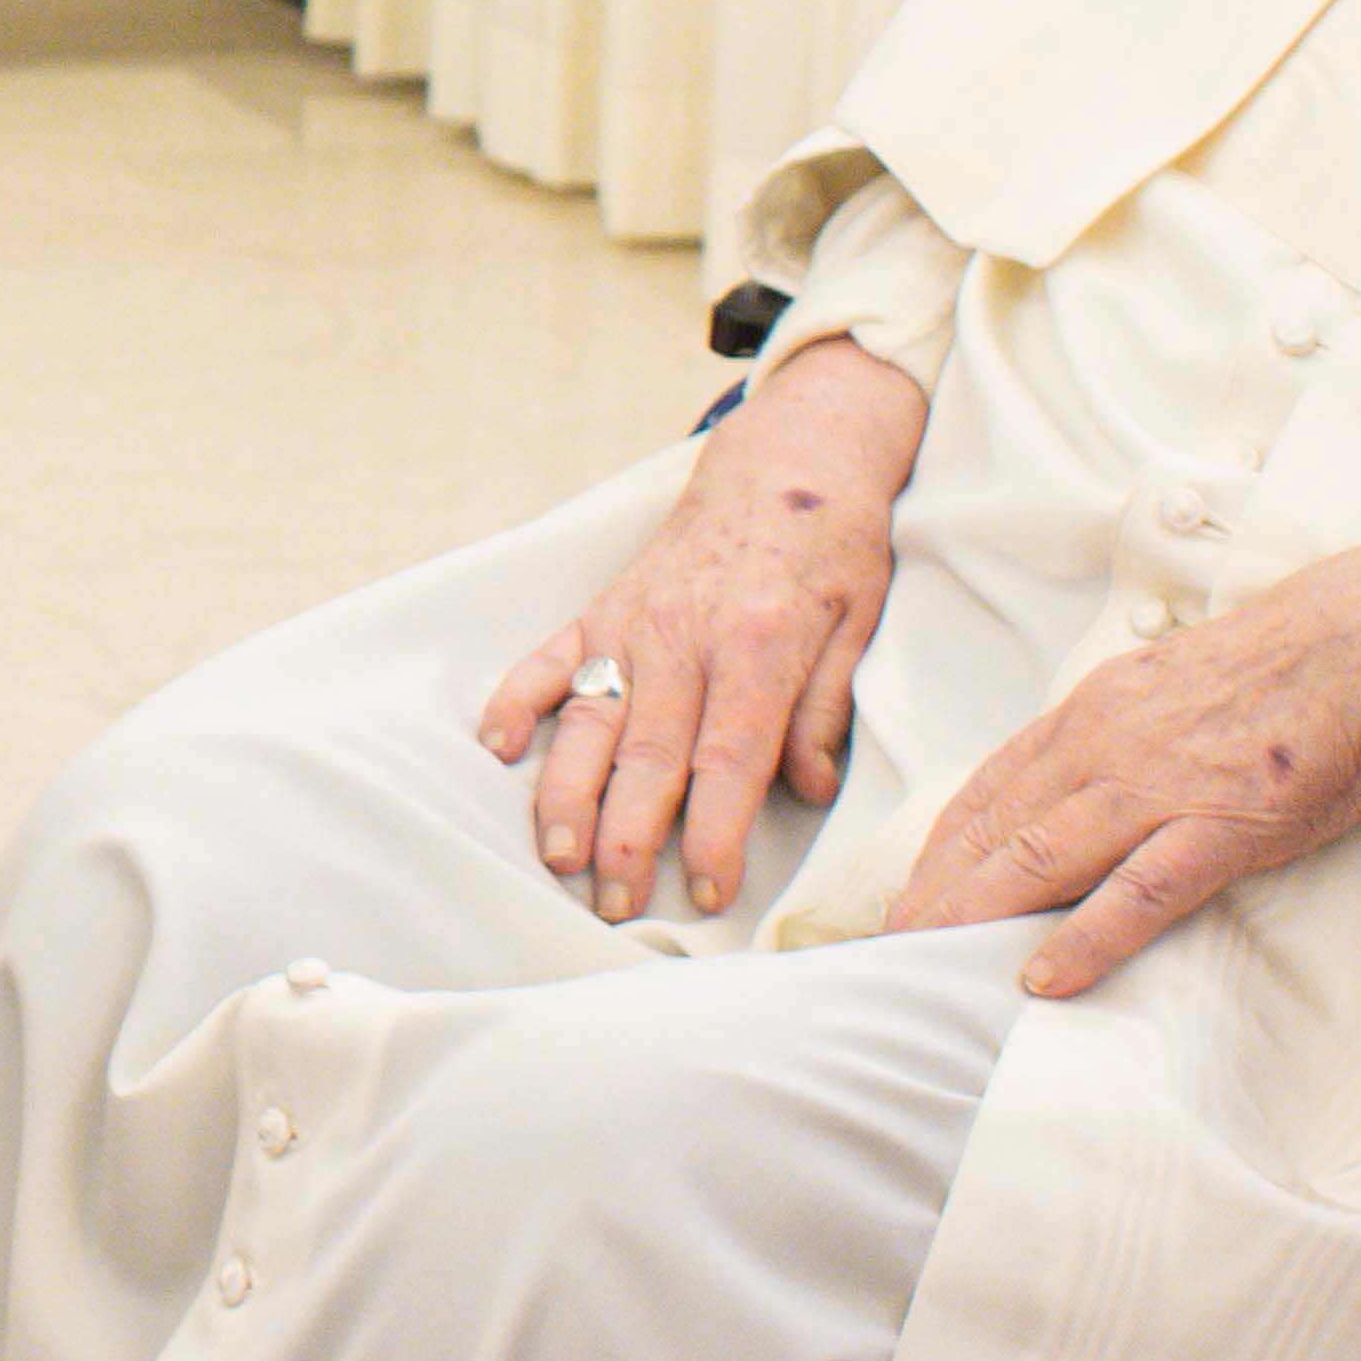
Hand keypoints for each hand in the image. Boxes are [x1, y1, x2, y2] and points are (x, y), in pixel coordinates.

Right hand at [485, 338, 928, 918]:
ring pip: (589, 720)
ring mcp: (633, 622)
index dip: (716, 831)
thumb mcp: (862, 620)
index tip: (710, 889)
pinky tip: (497, 747)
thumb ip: (828, 706)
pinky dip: (516, 699)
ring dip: (567, 791)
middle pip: (649, 755)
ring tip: (557, 855)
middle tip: (618, 903)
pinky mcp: (602, 610)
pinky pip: (547, 659)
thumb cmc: (834, 544)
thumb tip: (807, 789)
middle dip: (629, 837)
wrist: (787, 457)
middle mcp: (684, 636)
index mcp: (759, 644)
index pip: (729, 759)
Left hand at [879, 535, 1360, 993]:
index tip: (902, 899)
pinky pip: (1140, 890)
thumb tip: (1059, 792)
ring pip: (1040, 856)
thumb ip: (1107, 741)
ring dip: (975, 915)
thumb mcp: (1162, 692)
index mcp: (1089, 715)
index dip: (935, 852)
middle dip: (931, 895)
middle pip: (992, 831)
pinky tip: (1043, 977)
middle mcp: (1105, 746)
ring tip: (925, 964)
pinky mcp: (1224, 825)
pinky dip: (1086, 937)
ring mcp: (1161, 786)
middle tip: (885, 951)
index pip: (985, 792)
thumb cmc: (1275, 675)